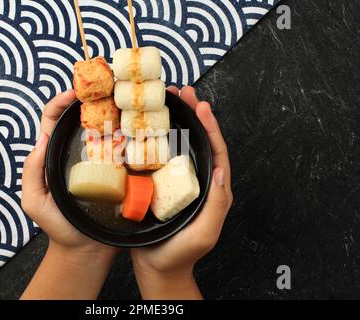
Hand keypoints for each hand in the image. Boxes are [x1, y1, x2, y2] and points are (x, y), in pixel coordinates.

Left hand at [21, 91, 116, 298]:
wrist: (87, 249)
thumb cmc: (58, 226)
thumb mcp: (34, 201)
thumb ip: (32, 172)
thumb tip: (41, 139)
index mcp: (54, 154)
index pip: (53, 120)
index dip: (60, 103)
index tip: (74, 94)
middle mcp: (78, 152)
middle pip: (82, 118)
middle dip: (92, 98)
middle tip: (106, 86)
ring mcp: (101, 160)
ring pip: (106, 128)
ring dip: (113, 111)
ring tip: (124, 99)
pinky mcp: (119, 171)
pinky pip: (125, 148)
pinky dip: (130, 133)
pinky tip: (139, 125)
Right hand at [131, 86, 232, 299]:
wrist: (157, 267)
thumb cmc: (181, 254)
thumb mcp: (204, 232)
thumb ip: (217, 205)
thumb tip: (220, 170)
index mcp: (213, 189)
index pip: (217, 151)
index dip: (211, 127)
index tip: (202, 105)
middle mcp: (198, 180)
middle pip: (199, 140)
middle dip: (194, 114)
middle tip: (183, 91)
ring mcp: (179, 181)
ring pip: (181, 144)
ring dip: (177, 120)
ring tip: (169, 99)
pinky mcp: (161, 183)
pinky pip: (161, 156)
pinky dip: (157, 136)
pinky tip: (148, 125)